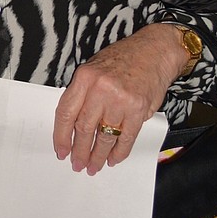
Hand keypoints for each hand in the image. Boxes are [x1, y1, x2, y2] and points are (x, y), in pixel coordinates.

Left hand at [53, 25, 187, 175]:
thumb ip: (83, 93)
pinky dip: (119, 152)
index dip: (61, 136)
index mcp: (84, 77)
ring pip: (104, 136)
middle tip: (77, 164)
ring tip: (93, 166)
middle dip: (79, 151)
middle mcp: (101, 89)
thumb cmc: (124, 58)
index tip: (61, 151)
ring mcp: (121, 100)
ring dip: (98, 156)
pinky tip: (113, 159)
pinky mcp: (138, 110)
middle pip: (84, 128)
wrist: (155, 51)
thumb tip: (73, 125)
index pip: (66, 112)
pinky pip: (126, 138)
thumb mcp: (94, 68)